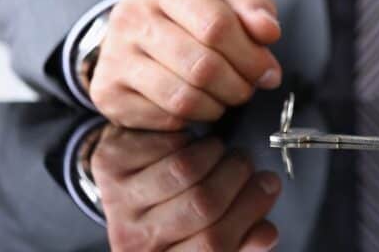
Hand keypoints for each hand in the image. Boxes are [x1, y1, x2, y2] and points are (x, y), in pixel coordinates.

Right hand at [90, 0, 281, 129]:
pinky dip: (193, 118)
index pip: (217, 25)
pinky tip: (200, 103)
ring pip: (184, 98)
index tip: (268, 70)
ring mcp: (114, 55)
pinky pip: (165, 118)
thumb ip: (253, 6)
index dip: (251, 55)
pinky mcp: (107, 91)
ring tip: (228, 95)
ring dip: (219, 105)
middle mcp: (130, 15)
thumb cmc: (191, 12)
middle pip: (203, 66)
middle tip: (250, 87)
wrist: (137, 30)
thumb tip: (268, 31)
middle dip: (239, 84)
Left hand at [91, 125, 280, 250]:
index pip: (213, 245)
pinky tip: (188, 142)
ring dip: (214, 152)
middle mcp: (134, 240)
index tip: (269, 183)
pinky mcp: (109, 165)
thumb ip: (242, 236)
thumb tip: (267, 234)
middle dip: (236, 174)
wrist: (128, 180)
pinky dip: (186, 137)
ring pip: (183, 170)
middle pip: (201, 204)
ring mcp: (117, 202)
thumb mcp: (212, 230)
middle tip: (245, 161)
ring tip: (219, 151)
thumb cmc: (177, 208)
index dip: (248, 211)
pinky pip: (162, 144)